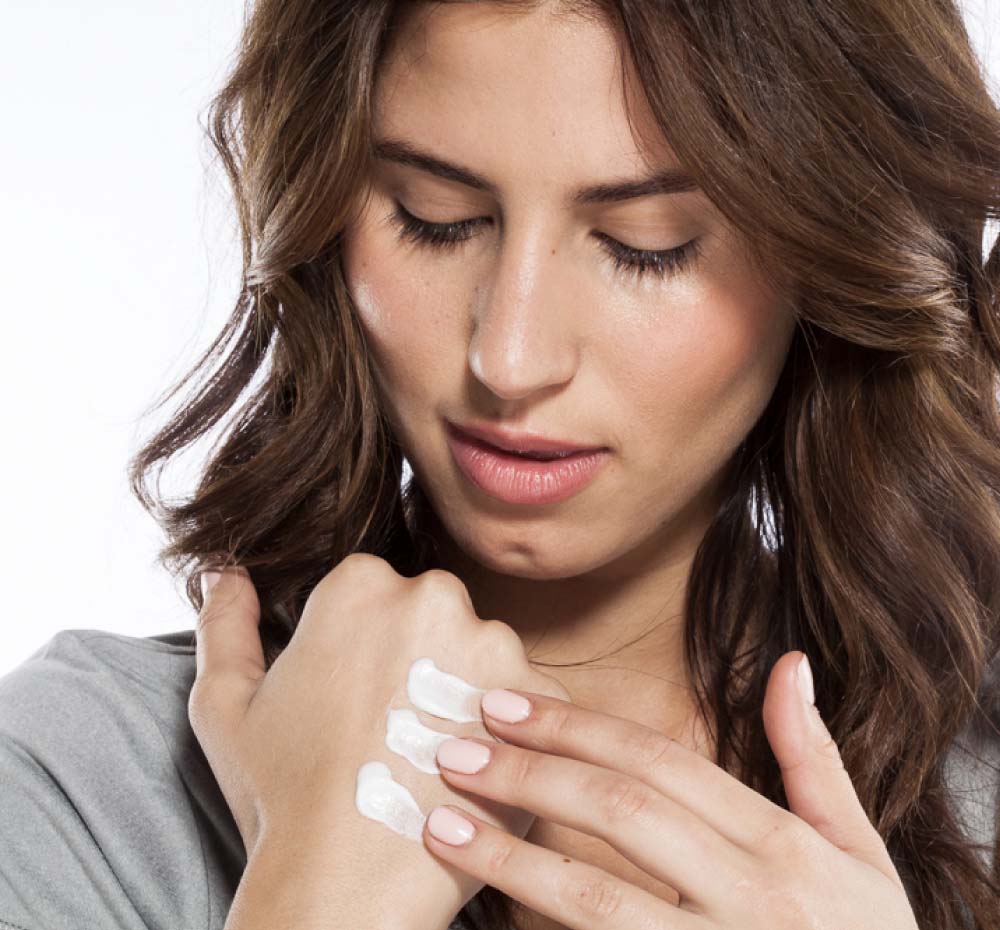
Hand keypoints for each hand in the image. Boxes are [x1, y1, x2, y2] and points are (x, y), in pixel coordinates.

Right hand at [189, 555, 570, 927]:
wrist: (345, 884)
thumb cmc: (278, 794)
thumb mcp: (224, 702)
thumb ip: (223, 620)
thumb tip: (225, 571)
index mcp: (361, 584)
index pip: (375, 592)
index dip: (363, 647)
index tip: (355, 694)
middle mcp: (435, 597)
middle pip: (434, 613)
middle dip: (420, 656)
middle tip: (392, 726)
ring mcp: (494, 645)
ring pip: (483, 653)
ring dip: (466, 690)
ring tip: (430, 754)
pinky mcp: (539, 698)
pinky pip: (528, 702)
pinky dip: (507, 731)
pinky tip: (467, 772)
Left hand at [421, 651, 919, 929]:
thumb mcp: (858, 853)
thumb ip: (814, 760)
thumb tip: (790, 664)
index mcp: (781, 846)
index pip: (660, 764)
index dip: (575, 729)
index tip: (506, 707)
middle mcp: (752, 899)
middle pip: (622, 814)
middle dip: (531, 775)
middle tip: (455, 750)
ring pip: (599, 901)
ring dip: (511, 858)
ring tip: (444, 824)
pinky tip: (489, 912)